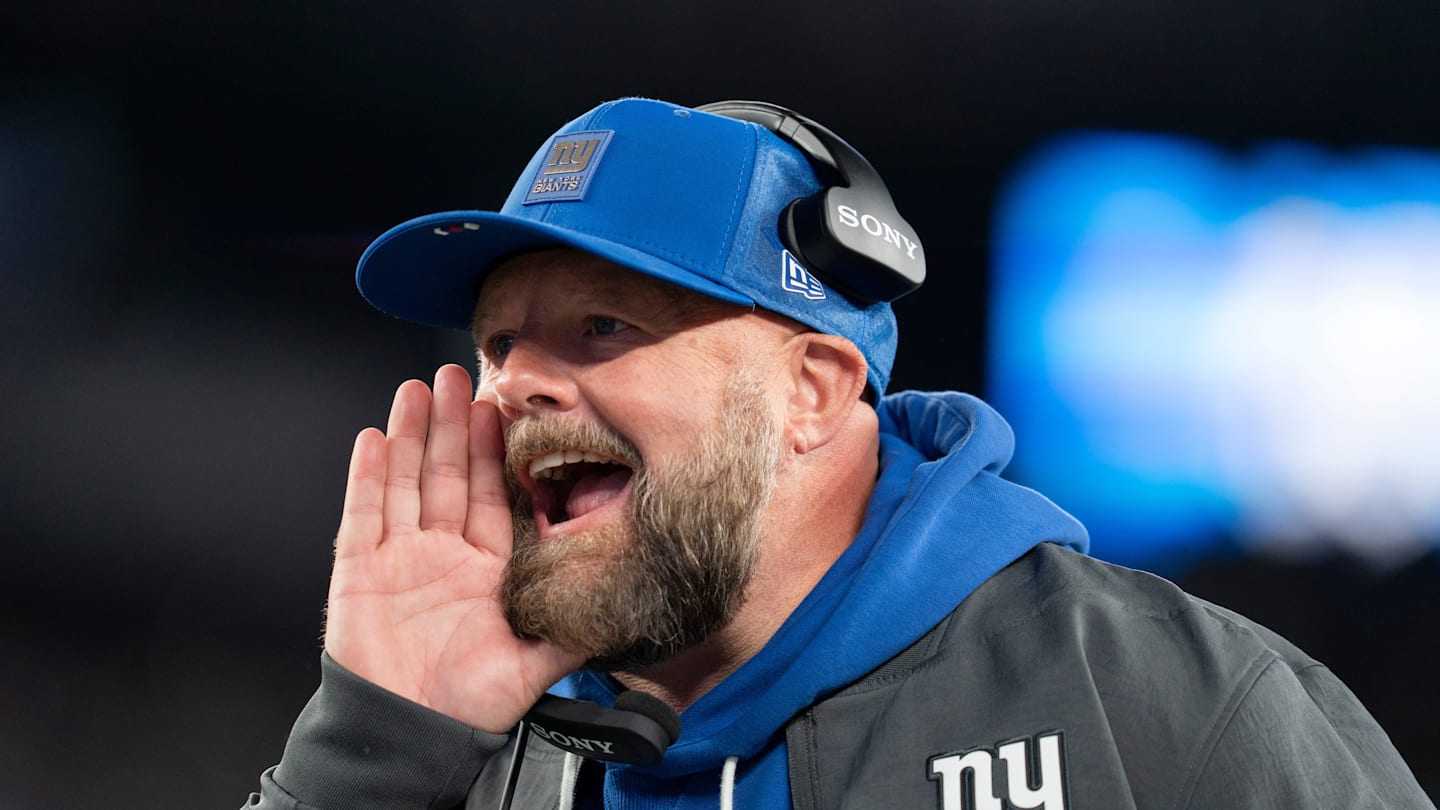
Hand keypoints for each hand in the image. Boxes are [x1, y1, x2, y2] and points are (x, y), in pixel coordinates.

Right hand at [323, 364, 584, 732]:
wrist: (414, 736)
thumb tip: (627, 608)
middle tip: (457, 377)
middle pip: (446, 476)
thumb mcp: (538, 663)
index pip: (491, 496)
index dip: (492, 452)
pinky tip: (374, 438)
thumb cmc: (472, 706)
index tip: (499, 410)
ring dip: (410, 435)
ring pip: (405, 482)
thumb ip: (576, 630)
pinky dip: (368, 476)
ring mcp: (400, 559)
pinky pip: (363, 514)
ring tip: (417, 389)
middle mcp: (444, 556)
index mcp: (487, 570)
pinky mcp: (359, 571)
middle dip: (451, 425)